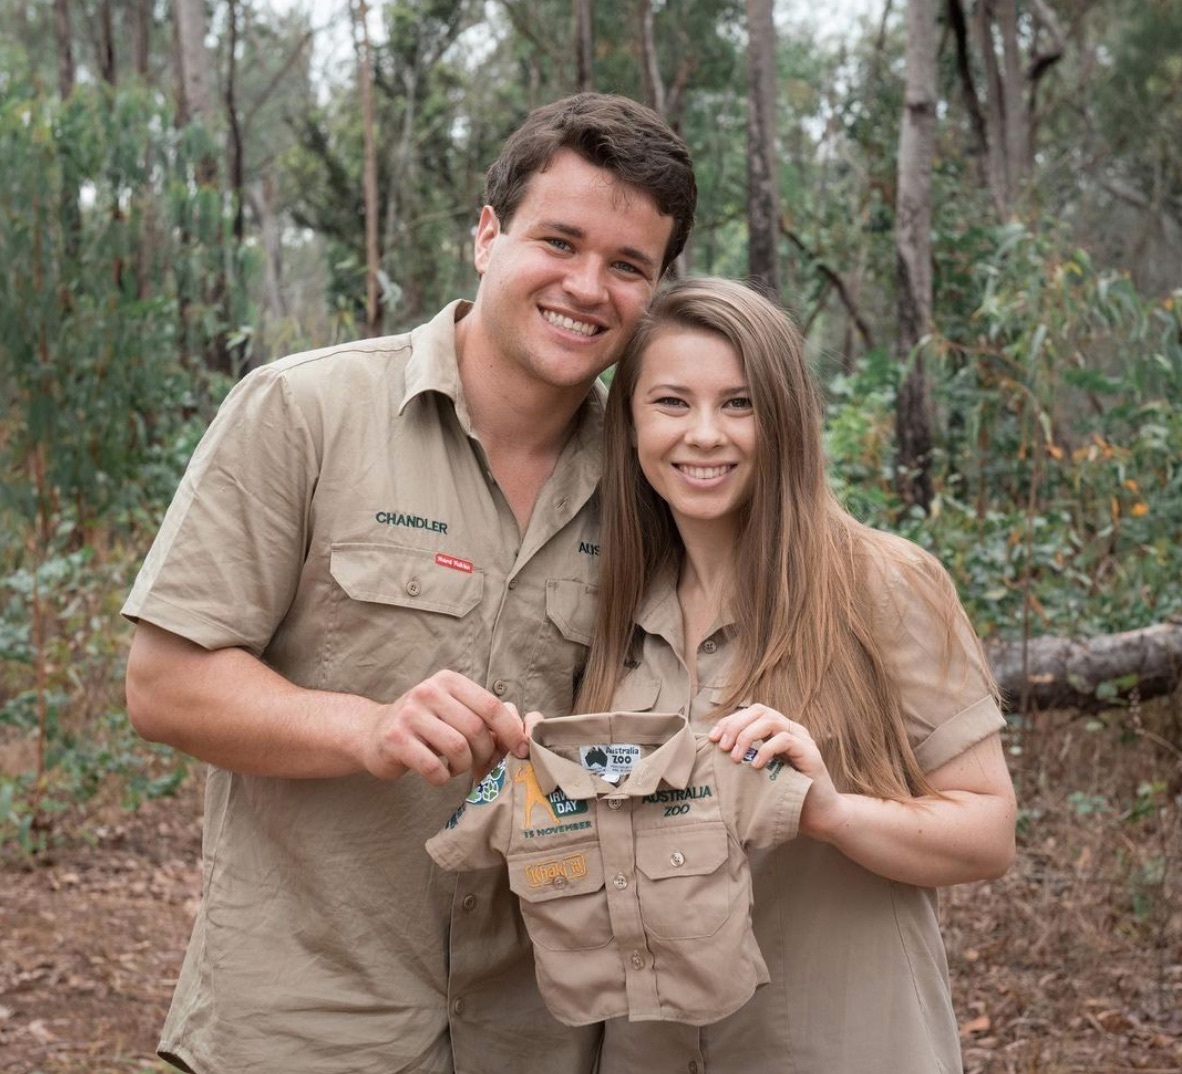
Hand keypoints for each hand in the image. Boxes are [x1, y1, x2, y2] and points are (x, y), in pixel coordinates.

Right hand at [363, 670, 528, 785]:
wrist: (372, 733)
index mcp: (448, 680)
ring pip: (457, 748)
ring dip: (463, 766)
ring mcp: (409, 714)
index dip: (511, 731)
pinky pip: (434, 767)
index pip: (490, 705)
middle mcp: (428, 691)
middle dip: (484, 752)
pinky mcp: (395, 739)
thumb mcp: (451, 709)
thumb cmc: (423, 725)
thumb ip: (482, 717)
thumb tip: (522, 737)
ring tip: (456, 767)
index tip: (522, 750)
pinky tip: (438, 774)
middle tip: (479, 763)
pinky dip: (442, 778)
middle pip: (476, 728)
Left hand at [709, 704, 843, 836]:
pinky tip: (756, 765)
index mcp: (777, 730)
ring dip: (747, 736)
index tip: (712, 738)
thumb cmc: (786, 795)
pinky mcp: (810, 753)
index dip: (729, 721)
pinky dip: (766, 750)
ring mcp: (802, 739)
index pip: (750, 713)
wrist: (819, 815)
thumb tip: (716, 752)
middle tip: (722, 747)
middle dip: (735, 726)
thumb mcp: (760, 773)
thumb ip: (745, 758)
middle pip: (759, 711)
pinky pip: (785, 740)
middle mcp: (790, 729)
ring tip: (735, 757)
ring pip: (770, 721)